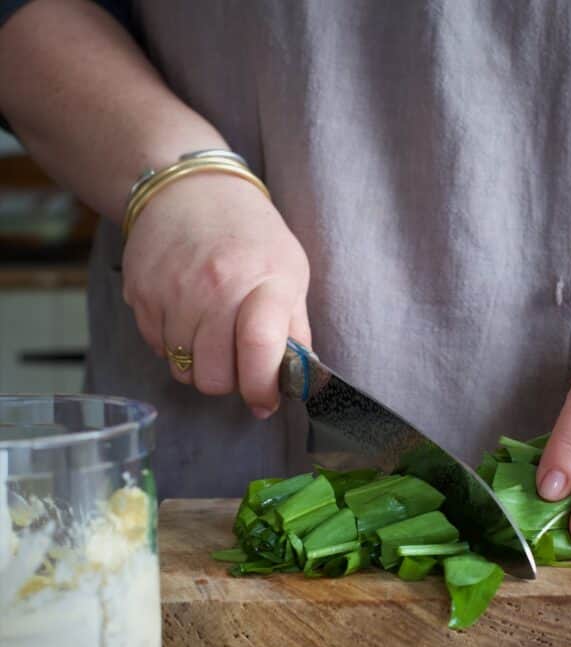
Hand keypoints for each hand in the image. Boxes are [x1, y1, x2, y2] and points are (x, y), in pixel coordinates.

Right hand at [122, 173, 310, 416]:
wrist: (191, 190)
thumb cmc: (251, 235)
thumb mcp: (291, 272)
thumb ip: (295, 329)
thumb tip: (297, 382)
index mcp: (263, 281)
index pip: (260, 348)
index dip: (262, 388)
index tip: (264, 401)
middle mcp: (215, 287)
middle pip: (214, 376)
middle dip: (229, 381)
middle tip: (237, 360)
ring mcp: (172, 291)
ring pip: (182, 370)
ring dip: (200, 364)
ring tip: (212, 332)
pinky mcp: (140, 293)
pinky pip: (156, 348)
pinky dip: (173, 344)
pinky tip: (187, 315)